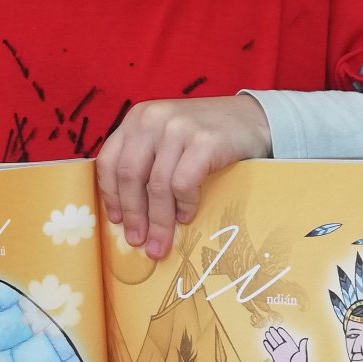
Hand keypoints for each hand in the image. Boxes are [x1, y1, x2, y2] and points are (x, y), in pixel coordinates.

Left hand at [95, 95, 270, 260]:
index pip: (109, 160)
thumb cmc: (206, 135)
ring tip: (161, 243)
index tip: (117, 221)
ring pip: (157, 185)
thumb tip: (128, 214)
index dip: (110, 195)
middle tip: (138, 242)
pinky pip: (183, 184)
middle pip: (130, 176)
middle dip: (134, 215)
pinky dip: (184, 205)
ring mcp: (178, 128)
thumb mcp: (167, 138)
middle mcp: (153, 119)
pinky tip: (188, 216)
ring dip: (159, 221)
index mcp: (137, 118)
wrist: (253, 119)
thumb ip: (146, 160)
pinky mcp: (204, 141)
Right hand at [263, 324, 307, 361]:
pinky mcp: (275, 357)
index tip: (279, 329)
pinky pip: (270, 349)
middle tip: (271, 328)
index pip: (286, 337)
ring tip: (267, 332)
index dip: (282, 333)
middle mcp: (285, 348)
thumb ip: (302, 347)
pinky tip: (265, 341)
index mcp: (292, 346)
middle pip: (279, 338)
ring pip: (274, 343)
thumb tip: (305, 339)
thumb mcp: (302, 355)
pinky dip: (267, 345)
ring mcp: (280, 352)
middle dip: (275, 333)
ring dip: (270, 338)